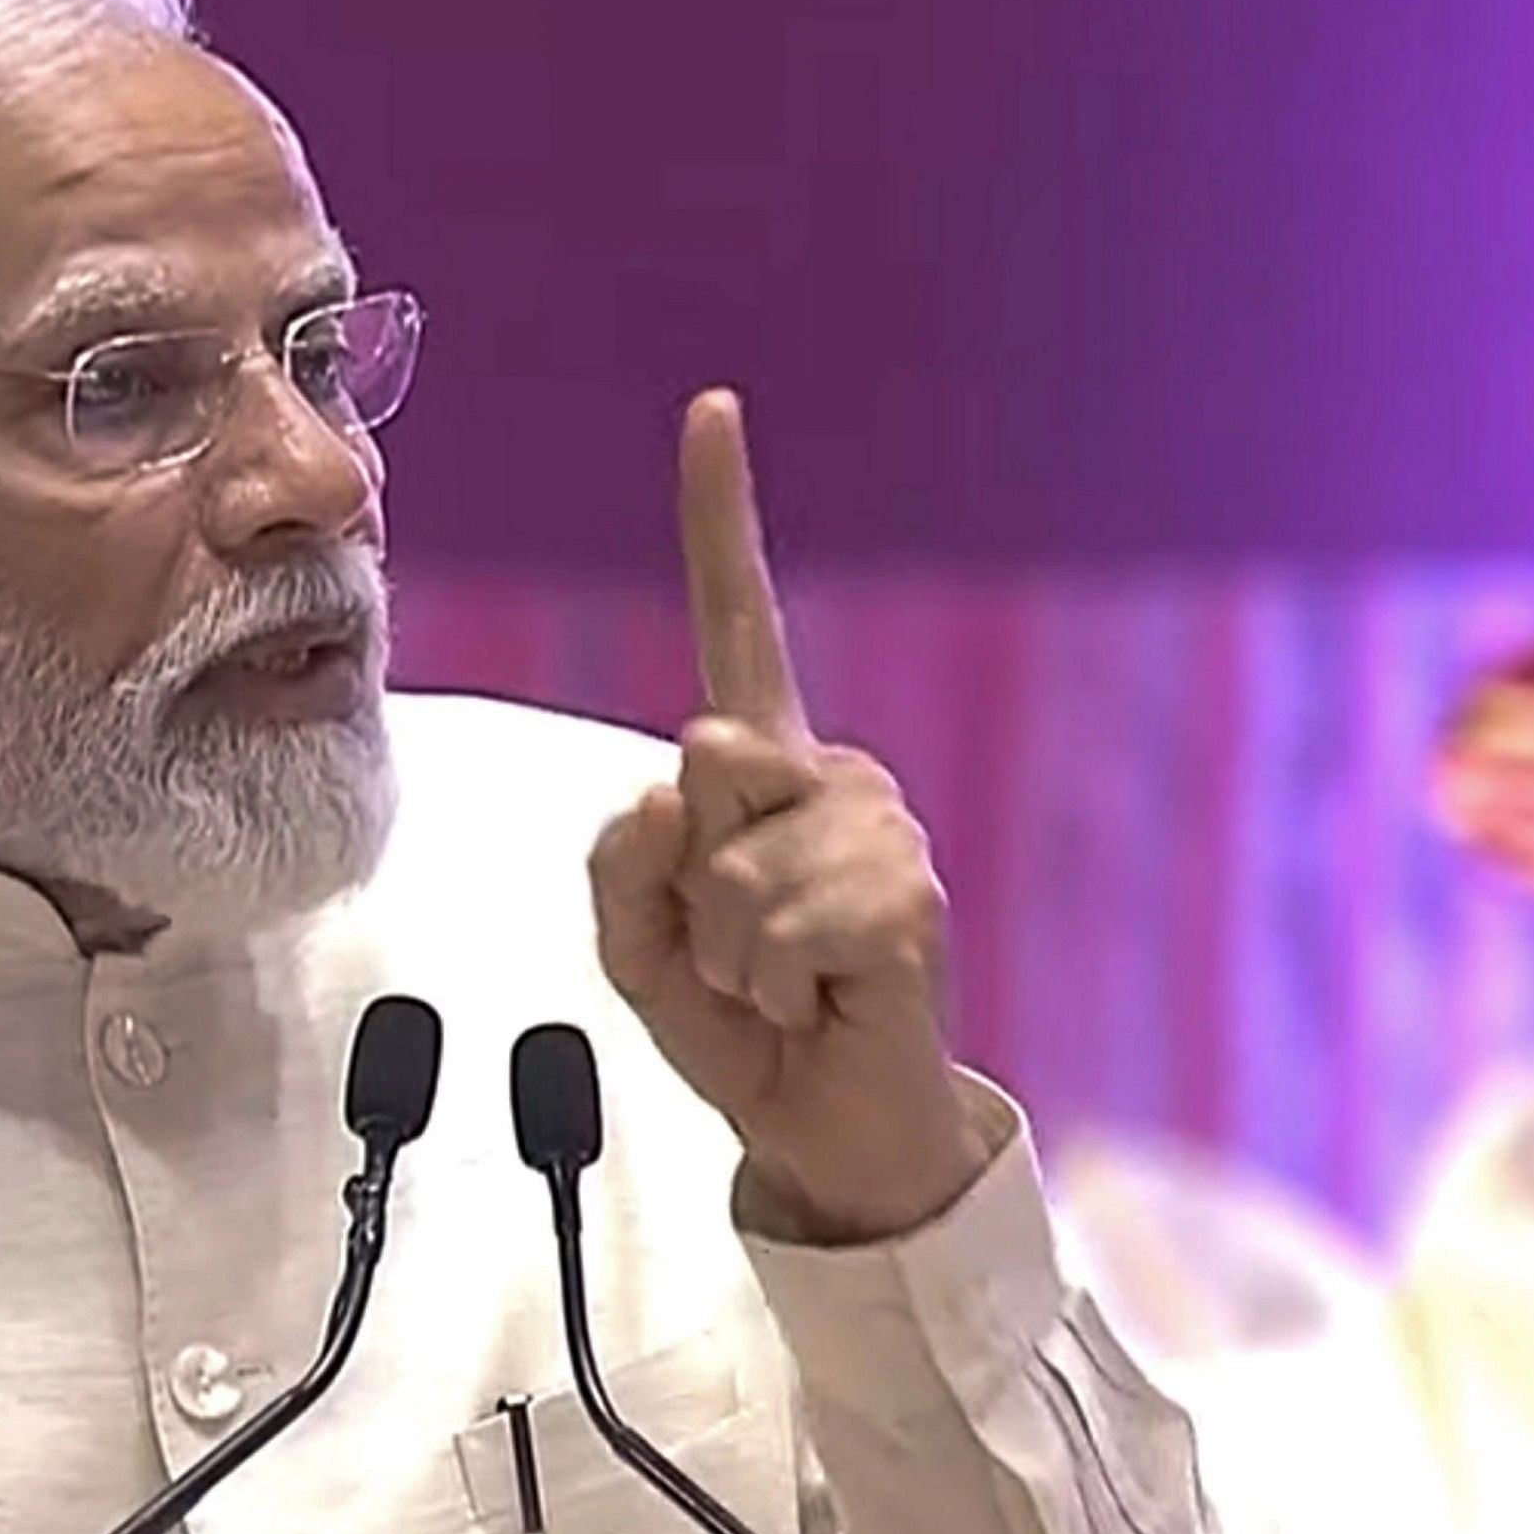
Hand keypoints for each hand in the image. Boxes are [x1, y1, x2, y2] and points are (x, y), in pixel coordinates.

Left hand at [588, 391, 994, 1244]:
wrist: (827, 1124)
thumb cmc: (741, 1020)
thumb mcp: (636, 939)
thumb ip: (625, 855)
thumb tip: (691, 779)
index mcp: (761, 765)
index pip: (740, 620)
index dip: (723, 515)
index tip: (712, 408)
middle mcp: (829, 774)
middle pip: (706, 766)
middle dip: (687, 889)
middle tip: (739, 953)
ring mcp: (879, 828)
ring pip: (736, 866)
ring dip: (730, 956)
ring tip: (783, 984)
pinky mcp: (908, 896)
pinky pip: (782, 925)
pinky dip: (773, 986)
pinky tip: (819, 1001)